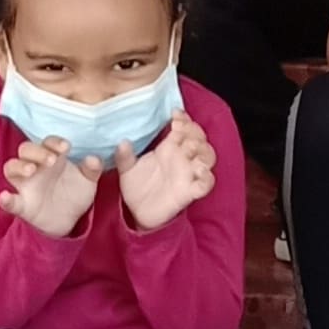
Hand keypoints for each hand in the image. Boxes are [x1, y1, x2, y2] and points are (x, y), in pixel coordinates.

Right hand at [0, 133, 103, 237]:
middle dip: (37, 151)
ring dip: (19, 166)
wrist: (70, 220)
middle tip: (52, 160)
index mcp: (52, 158)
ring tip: (31, 170)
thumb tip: (94, 159)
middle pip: (26, 150)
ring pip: (11, 167)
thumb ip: (92, 169)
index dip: (54, 142)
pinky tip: (5, 197)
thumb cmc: (74, 193)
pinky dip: (6, 199)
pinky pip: (10, 201)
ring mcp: (26, 186)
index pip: (47, 143)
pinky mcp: (22, 206)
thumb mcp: (87, 181)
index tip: (65, 147)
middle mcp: (35, 168)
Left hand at [116, 110, 215, 228]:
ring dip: (203, 152)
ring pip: (207, 158)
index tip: (175, 115)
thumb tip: (122, 142)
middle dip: (194, 133)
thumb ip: (124, 157)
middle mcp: (181, 159)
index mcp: (168, 148)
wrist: (138, 212)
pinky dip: (207, 178)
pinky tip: (200, 173)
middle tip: (182, 132)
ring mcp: (188, 174)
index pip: (184, 127)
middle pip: (199, 139)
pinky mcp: (190, 192)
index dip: (184, 119)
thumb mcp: (127, 169)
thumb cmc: (136, 186)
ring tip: (190, 151)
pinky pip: (206, 184)